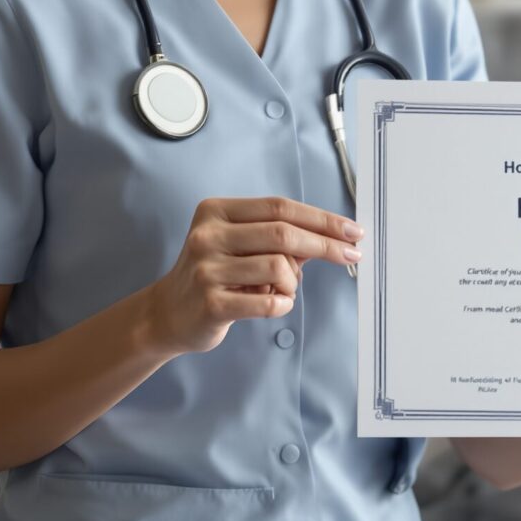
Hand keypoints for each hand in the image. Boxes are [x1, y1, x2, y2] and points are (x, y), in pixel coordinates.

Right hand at [142, 196, 363, 355]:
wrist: (168, 313)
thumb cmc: (215, 274)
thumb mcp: (239, 245)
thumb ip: (278, 238)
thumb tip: (334, 238)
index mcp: (216, 211)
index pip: (280, 207)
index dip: (321, 218)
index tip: (351, 230)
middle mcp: (208, 235)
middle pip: (283, 232)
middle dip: (325, 245)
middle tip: (351, 255)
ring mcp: (207, 269)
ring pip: (278, 267)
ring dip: (293, 282)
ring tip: (282, 288)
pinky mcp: (211, 302)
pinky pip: (269, 301)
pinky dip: (283, 303)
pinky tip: (276, 302)